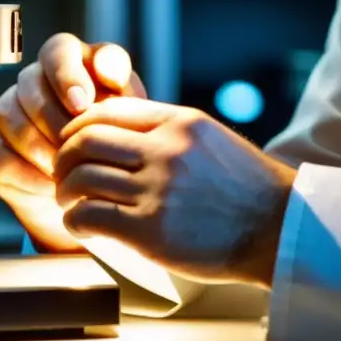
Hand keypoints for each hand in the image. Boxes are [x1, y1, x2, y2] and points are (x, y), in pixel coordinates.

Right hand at [0, 33, 147, 251]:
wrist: (100, 188)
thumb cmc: (117, 136)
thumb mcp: (129, 108)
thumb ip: (120, 81)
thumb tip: (105, 69)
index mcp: (70, 60)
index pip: (57, 50)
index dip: (66, 76)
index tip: (83, 104)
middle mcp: (34, 80)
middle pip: (30, 84)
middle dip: (57, 119)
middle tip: (81, 145)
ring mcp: (9, 112)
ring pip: (10, 117)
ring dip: (43, 146)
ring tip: (73, 168)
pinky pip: (0, 155)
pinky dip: (30, 175)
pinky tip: (55, 185)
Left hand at [54, 96, 296, 287]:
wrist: (277, 227)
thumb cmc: (248, 188)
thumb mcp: (212, 139)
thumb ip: (171, 133)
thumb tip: (127, 134)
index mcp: (180, 122)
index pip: (108, 110)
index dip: (79, 126)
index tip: (73, 142)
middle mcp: (166, 150)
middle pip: (84, 140)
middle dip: (63, 158)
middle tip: (64, 174)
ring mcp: (157, 189)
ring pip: (81, 179)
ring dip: (64, 192)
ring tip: (70, 202)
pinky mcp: (150, 230)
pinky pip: (89, 216)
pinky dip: (74, 220)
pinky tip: (81, 225)